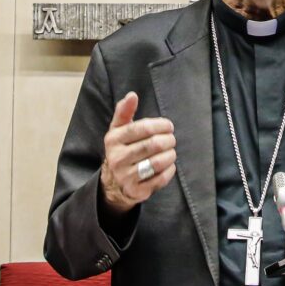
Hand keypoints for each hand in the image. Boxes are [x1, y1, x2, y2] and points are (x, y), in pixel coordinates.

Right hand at [100, 91, 175, 214]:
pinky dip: (169, 170)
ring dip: (170, 155)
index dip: (160, 125)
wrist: (114, 184)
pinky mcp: (136, 190)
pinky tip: (168, 165)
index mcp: (113, 140)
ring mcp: (126, 176)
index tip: (169, 126)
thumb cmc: (121, 149)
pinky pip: (160, 179)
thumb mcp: (118, 130)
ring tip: (171, 151)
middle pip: (153, 145)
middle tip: (171, 139)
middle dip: (168, 140)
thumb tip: (132, 95)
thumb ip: (124, 112)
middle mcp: (117, 158)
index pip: (142, 128)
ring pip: (157, 162)